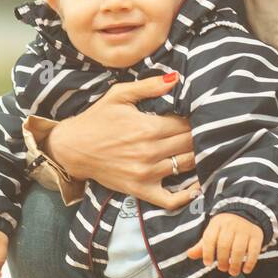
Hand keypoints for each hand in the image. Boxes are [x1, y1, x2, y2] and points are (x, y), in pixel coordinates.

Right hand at [46, 74, 199, 209]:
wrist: (72, 148)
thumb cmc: (96, 119)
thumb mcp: (119, 95)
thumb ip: (149, 86)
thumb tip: (175, 78)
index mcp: (148, 127)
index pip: (186, 123)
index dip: (194, 118)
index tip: (197, 116)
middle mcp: (150, 151)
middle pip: (190, 143)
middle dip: (199, 136)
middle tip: (204, 132)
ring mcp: (146, 173)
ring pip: (187, 165)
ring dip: (199, 157)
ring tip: (205, 150)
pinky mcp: (140, 189)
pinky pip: (170, 199)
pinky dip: (186, 195)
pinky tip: (196, 187)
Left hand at [186, 212, 263, 275]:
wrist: (248, 213)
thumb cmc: (226, 228)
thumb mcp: (213, 232)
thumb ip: (202, 245)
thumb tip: (189, 255)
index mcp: (217, 224)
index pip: (209, 238)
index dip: (207, 252)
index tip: (207, 263)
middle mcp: (231, 225)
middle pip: (224, 245)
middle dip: (222, 260)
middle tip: (222, 268)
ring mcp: (245, 230)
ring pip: (238, 249)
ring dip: (235, 264)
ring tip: (233, 272)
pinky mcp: (257, 235)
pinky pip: (254, 251)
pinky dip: (250, 262)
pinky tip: (245, 270)